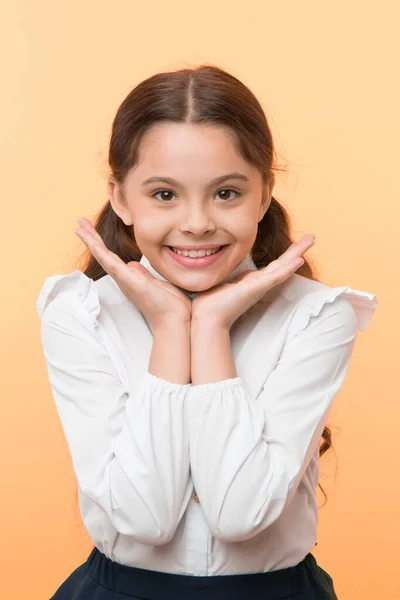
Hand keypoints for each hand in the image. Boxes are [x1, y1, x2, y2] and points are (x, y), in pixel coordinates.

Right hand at [75, 217, 191, 327]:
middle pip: (103, 254)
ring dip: (92, 242)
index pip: (111, 255)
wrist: (174, 320)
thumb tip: (133, 265)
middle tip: (79, 222)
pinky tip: (94, 244)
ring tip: (80, 228)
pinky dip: (103, 254)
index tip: (90, 228)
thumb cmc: (168, 304)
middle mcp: (123, 279)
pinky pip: (114, 266)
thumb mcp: (155, 283)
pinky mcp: (132, 283)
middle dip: (91, 237)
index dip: (100, 241)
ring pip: (104, 258)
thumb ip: (142, 273)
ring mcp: (126, 281)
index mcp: (129, 277)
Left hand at [191, 234, 315, 329]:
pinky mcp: (255, 289)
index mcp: (253, 282)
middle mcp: (259, 284)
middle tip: (312, 237)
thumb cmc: (211, 303)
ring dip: (297, 254)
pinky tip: (298, 261)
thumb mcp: (224, 284)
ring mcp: (259, 287)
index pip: (273, 266)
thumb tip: (228, 271)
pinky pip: (274, 277)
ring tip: (310, 240)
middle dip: (297, 250)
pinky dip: (287, 269)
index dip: (286, 255)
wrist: (207, 318)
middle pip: (283, 264)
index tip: (297, 245)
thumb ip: (231, 278)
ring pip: (282, 268)